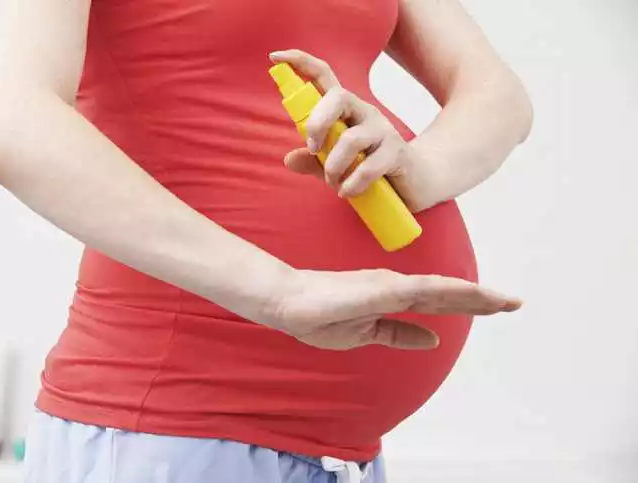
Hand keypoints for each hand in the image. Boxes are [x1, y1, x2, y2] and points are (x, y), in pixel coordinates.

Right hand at [260, 268, 521, 349]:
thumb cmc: (320, 315)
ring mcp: (390, 285)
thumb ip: (399, 334)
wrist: (288, 303)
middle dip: (482, 299)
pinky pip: (422, 291)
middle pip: (448, 293)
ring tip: (504, 301)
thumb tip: (432, 340)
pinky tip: (471, 295)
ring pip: (442, 289)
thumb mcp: (367, 332)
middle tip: (515, 303)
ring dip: (474, 295)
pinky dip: (450, 292)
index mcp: (393, 296)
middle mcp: (397, 286)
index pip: (438, 300)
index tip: (498, 306)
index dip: (468, 303)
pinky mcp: (381, 289)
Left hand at [269, 49, 436, 211]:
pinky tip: (346, 192)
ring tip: (333, 183)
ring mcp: (383, 131)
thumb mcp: (336, 164)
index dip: (301, 62)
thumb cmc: (369, 167)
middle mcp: (364, 112)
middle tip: (313, 149)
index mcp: (345, 110)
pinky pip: (368, 166)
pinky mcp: (396, 152)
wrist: (414, 182)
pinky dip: (352, 183)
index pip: (324, 76)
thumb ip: (313, 161)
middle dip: (317, 123)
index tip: (275, 56)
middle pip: (339, 98)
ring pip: (351, 139)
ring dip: (334, 166)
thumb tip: (289, 159)